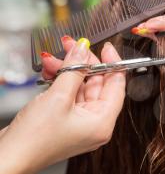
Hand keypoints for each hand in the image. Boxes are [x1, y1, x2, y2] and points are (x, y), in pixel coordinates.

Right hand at [0, 37, 125, 173]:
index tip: (106, 48)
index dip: (113, 63)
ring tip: (53, 59)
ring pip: (81, 86)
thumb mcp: (58, 97)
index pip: (117, 86)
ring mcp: (80, 121)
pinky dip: (61, 80)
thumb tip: (82, 50)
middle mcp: (95, 123)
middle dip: (83, 63)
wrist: (9, 155)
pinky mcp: (66, 119)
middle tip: (73, 47)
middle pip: (97, 83)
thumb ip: (74, 70)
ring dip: (68, 70)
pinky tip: (51, 71)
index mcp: (102, 122)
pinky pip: (70, 93)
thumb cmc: (34, 139)